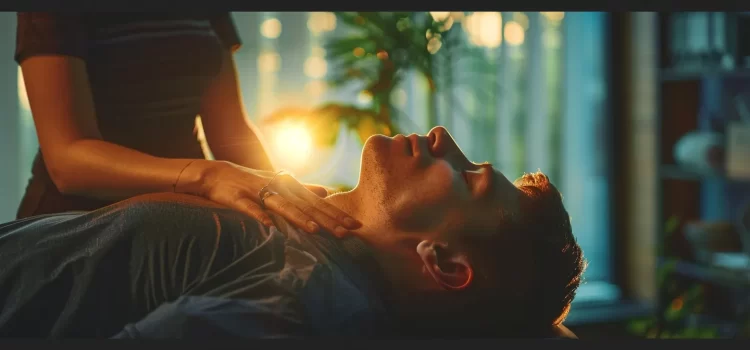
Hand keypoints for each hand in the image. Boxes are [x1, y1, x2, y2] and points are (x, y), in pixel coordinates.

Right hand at [191, 161, 360, 234]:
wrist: (216, 174)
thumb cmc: (251, 180)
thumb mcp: (280, 183)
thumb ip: (304, 188)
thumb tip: (326, 192)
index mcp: (289, 185)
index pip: (318, 202)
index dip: (336, 213)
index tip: (355, 225)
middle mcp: (278, 187)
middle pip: (306, 206)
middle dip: (326, 219)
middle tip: (346, 232)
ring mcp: (258, 192)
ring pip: (282, 207)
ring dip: (298, 218)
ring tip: (314, 230)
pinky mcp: (239, 198)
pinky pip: (251, 209)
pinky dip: (261, 216)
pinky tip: (271, 227)